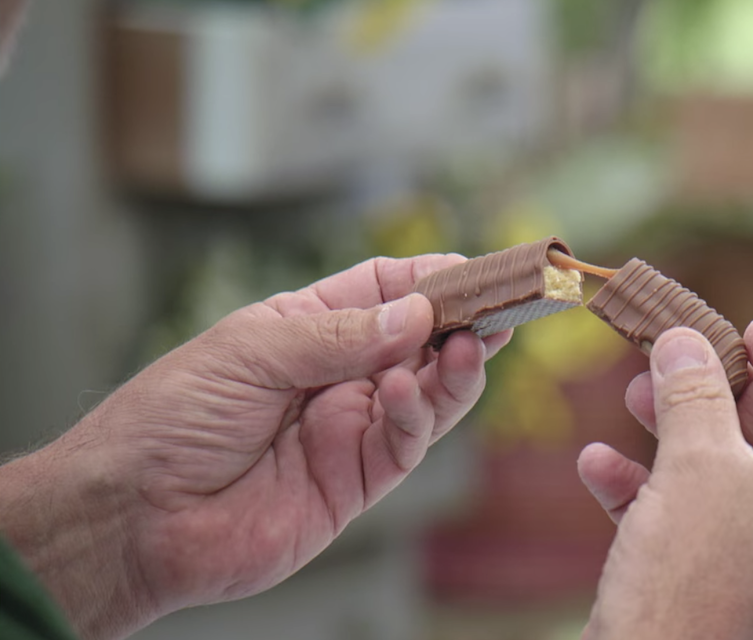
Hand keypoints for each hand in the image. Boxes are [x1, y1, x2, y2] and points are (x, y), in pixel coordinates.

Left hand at [0, 254, 510, 639]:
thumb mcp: (251, 351)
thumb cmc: (171, 418)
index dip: (431, 278)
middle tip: (505, 308)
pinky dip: (417, 416)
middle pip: (419, 341)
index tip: (474, 271)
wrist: (134, 516)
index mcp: (305, 327)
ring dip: (455, 368)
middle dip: (464, 322)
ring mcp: (350, 428)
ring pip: (427, 392)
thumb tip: (417, 315)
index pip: (385, 290)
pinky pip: (404, 443)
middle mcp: (337, 375)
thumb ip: (338, 336)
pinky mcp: (356, 481)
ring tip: (475, 345)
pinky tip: (408, 392)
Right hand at [578, 319, 752, 639]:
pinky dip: (644, 484)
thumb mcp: (697, 465)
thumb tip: (684, 339)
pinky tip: (596, 466)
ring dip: (677, 426)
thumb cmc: (693, 573)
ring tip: (633, 393)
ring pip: (724, 468)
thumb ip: (694, 393)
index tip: (751, 330)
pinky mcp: (708, 576)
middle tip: (679, 352)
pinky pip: (683, 514)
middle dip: (722, 387)